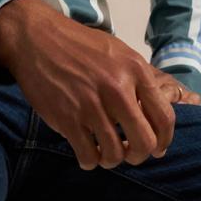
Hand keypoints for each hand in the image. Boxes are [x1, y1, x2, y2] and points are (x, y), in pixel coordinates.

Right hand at [0, 0, 192, 169]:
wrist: (36, 39)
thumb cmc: (79, 46)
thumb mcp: (119, 53)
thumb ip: (138, 82)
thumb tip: (154, 118)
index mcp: (135, 70)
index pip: (164, 118)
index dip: (164, 141)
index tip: (157, 149)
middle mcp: (117, 89)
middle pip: (144, 143)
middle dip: (139, 155)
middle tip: (129, 153)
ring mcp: (92, 105)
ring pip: (115, 154)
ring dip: (111, 160)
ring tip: (104, 153)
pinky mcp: (68, 119)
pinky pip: (88, 156)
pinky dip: (89, 162)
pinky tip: (87, 154)